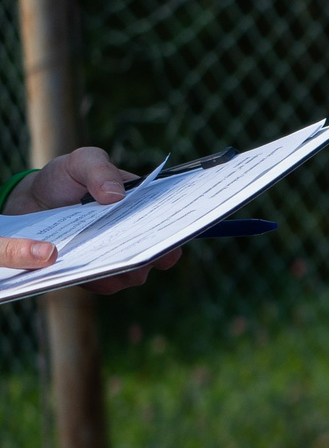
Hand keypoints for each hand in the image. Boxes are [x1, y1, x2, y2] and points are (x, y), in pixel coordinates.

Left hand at [3, 147, 180, 289]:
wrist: (30, 203)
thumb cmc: (64, 179)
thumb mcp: (81, 162)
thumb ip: (99, 169)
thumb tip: (115, 195)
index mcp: (145, 209)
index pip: (174, 225)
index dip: (180, 229)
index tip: (174, 230)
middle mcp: (138, 238)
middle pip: (159, 255)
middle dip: (151, 252)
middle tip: (133, 240)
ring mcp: (119, 260)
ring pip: (135, 275)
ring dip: (122, 265)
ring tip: (103, 250)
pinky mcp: (97, 277)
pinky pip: (105, 284)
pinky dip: (97, 276)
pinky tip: (82, 262)